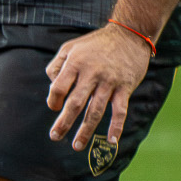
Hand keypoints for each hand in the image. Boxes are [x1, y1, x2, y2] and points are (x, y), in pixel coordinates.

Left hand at [46, 22, 152, 150]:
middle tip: (54, 136)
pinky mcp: (125, 87)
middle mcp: (92, 74)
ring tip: (76, 146)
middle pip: (75, 103)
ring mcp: (109, 82)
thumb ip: (56, 66)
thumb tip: (51, 88)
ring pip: (95, 110)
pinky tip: (111, 141)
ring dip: (86, 130)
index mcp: (75, 64)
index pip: (59, 87)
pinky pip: (120, 110)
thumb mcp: (70, 48)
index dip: (54, 99)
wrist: (130, 34)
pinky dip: (116, 126)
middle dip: (64, 122)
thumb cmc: (94, 44)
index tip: (54, 107)